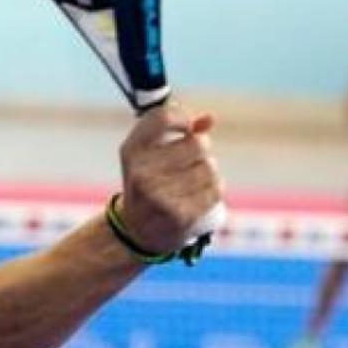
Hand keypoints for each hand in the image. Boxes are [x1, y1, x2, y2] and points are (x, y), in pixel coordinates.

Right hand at [117, 104, 223, 253]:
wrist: (138, 230)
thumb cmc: (150, 182)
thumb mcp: (151, 154)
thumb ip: (179, 131)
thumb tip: (209, 118)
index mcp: (131, 151)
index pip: (163, 117)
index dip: (183, 118)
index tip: (187, 128)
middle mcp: (141, 173)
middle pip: (198, 143)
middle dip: (201, 151)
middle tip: (190, 163)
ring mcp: (159, 196)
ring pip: (210, 167)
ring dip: (209, 172)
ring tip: (193, 182)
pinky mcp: (180, 216)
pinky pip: (215, 190)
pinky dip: (214, 190)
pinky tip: (200, 196)